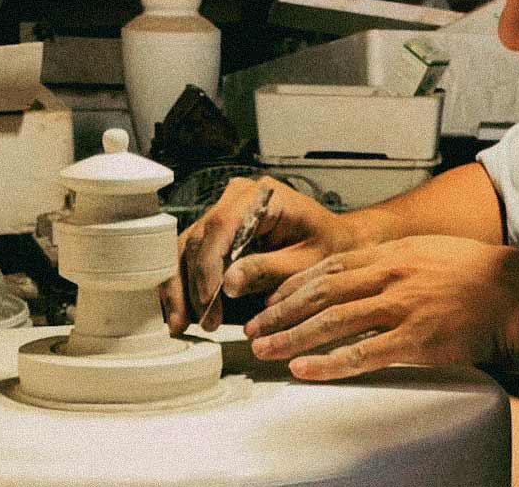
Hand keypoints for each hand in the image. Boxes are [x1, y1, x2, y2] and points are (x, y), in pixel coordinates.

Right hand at [159, 176, 357, 333]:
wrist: (337, 243)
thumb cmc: (329, 247)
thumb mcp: (307, 263)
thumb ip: (269, 269)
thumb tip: (229, 283)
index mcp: (263, 196)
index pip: (223, 226)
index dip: (210, 267)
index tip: (210, 300)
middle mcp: (237, 198)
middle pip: (200, 238)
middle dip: (193, 284)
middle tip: (199, 321)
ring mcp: (224, 213)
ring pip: (188, 248)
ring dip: (181, 287)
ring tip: (181, 323)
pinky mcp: (218, 233)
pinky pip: (192, 256)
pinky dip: (185, 284)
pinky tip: (182, 312)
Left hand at [243, 235, 518, 380]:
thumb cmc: (481, 276)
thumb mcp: (433, 252)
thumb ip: (398, 260)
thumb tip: (367, 270)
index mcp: (394, 253)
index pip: (330, 266)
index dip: (295, 285)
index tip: (271, 300)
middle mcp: (391, 275)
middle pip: (322, 293)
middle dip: (281, 312)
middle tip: (252, 328)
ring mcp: (403, 307)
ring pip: (333, 322)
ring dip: (292, 337)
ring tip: (263, 350)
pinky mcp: (416, 340)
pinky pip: (363, 354)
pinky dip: (329, 363)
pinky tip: (304, 369)